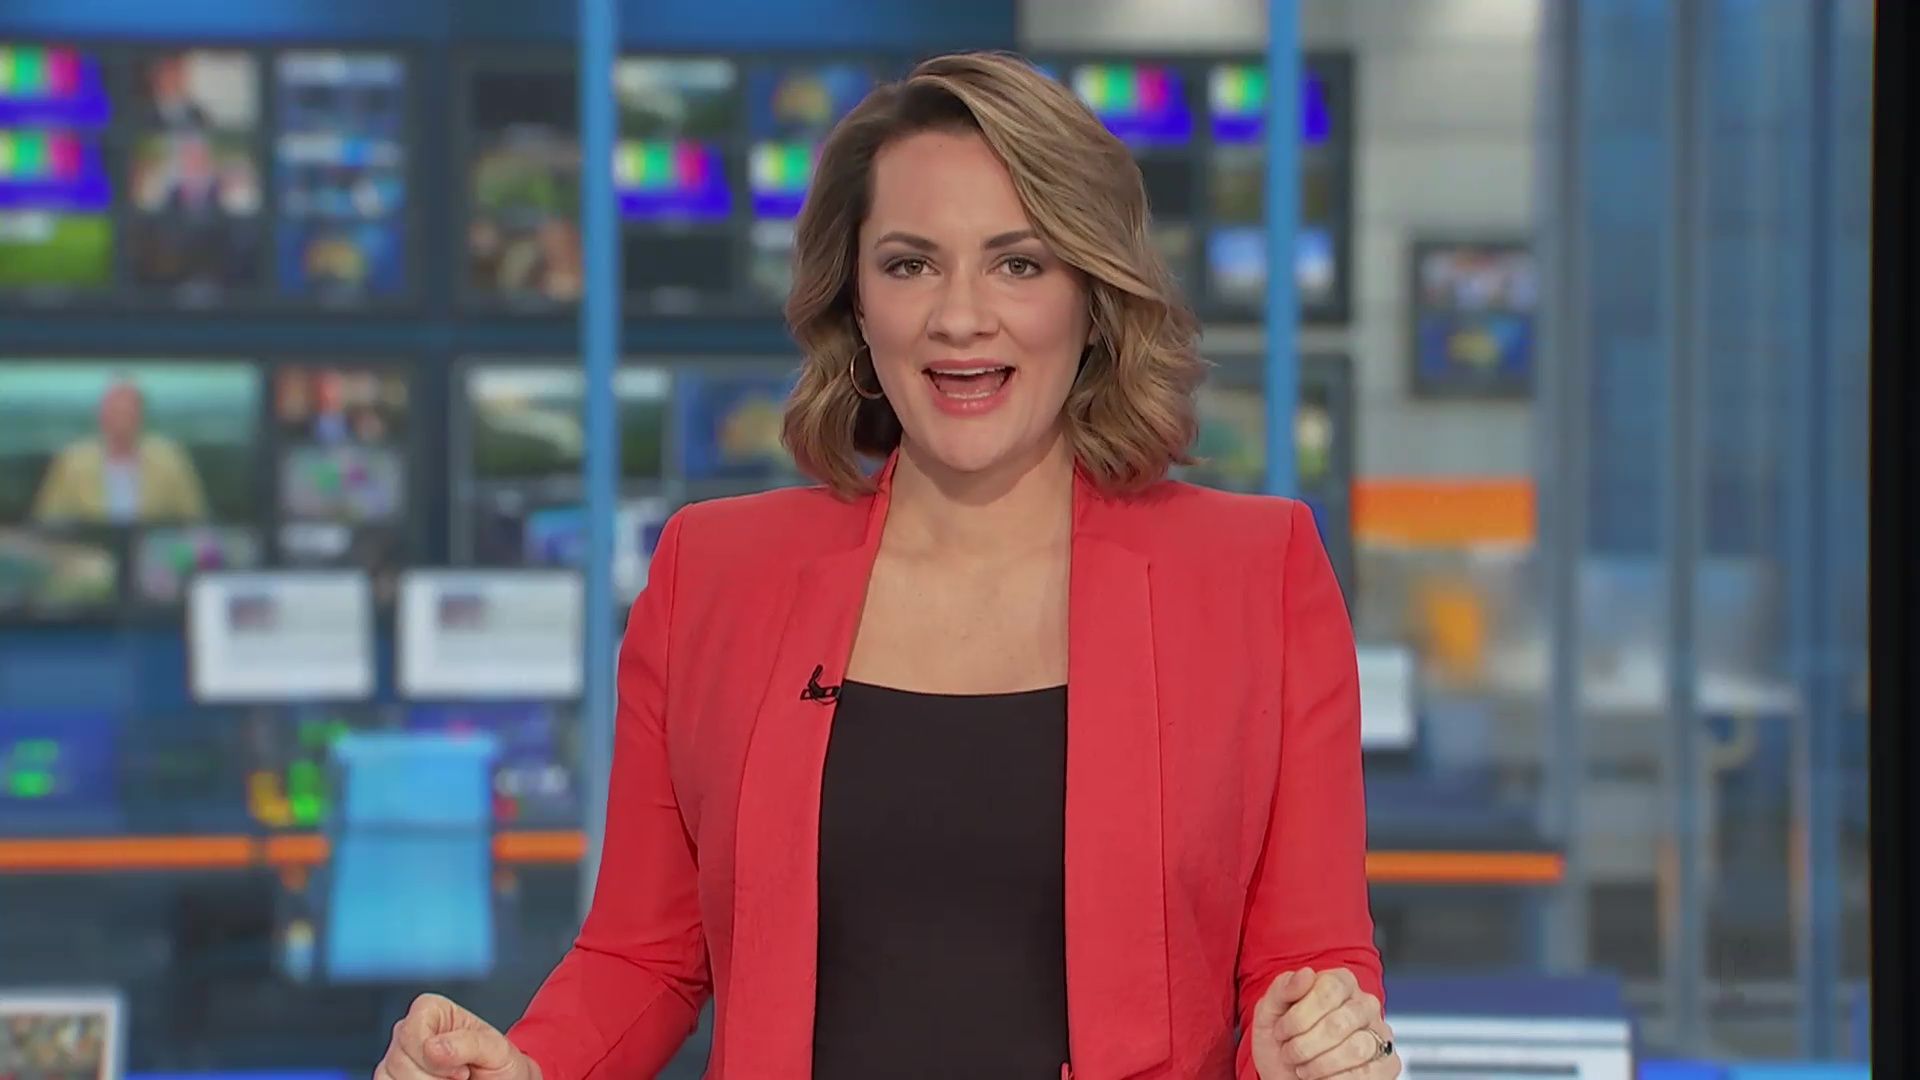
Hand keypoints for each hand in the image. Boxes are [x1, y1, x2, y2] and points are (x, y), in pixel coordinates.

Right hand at [375, 993, 537, 1079]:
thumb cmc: (497, 1063)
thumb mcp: (495, 1049)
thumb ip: (469, 1043)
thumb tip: (432, 1047)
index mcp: (431, 1010)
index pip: (411, 1032)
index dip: (434, 1057)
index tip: (461, 1068)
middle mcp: (408, 1031)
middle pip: (399, 1061)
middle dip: (432, 1079)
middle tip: (459, 1078)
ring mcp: (395, 1058)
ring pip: (388, 1078)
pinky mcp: (390, 1079)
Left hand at [1250, 967, 1397, 1078]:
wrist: (1286, 1074)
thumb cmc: (1282, 1039)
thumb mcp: (1270, 1011)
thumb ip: (1283, 988)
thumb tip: (1306, 974)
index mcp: (1341, 982)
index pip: (1329, 989)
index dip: (1300, 1015)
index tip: (1282, 1030)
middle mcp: (1365, 1004)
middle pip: (1339, 1023)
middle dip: (1304, 1045)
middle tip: (1290, 1053)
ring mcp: (1380, 1034)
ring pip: (1356, 1048)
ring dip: (1320, 1064)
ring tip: (1303, 1068)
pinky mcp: (1388, 1064)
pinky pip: (1369, 1073)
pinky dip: (1337, 1079)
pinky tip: (1321, 1078)